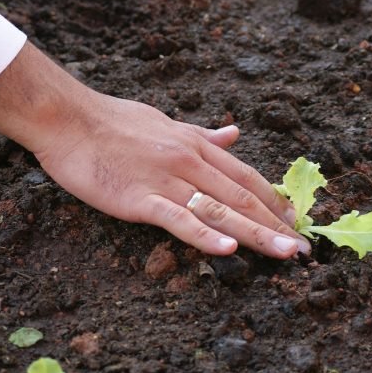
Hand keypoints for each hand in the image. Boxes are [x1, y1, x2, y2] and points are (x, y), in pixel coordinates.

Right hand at [0, 42, 310, 257]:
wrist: (67, 119)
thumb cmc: (112, 119)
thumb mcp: (165, 122)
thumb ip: (200, 134)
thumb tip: (234, 134)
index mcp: (193, 145)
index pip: (243, 176)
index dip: (272, 200)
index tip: (294, 220)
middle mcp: (187, 162)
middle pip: (241, 197)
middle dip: (276, 224)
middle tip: (305, 249)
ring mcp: (164, 180)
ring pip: (218, 211)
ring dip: (257, 234)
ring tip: (287, 254)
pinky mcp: (138, 199)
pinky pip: (177, 219)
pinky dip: (204, 235)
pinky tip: (229, 250)